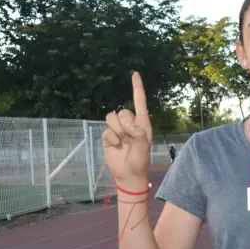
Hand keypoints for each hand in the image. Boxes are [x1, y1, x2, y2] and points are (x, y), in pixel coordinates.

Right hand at [102, 72, 152, 189]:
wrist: (128, 175)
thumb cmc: (140, 161)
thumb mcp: (143, 148)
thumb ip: (139, 134)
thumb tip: (129, 125)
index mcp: (142, 122)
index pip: (140, 101)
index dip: (137, 87)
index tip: (135, 74)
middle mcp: (130, 123)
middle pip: (122, 111)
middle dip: (124, 125)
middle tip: (129, 139)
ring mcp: (118, 129)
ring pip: (111, 118)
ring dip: (116, 131)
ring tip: (122, 143)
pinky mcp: (108, 137)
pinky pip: (105, 131)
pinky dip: (110, 140)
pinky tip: (116, 147)